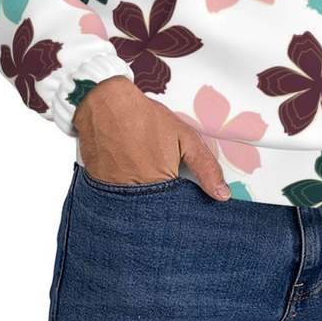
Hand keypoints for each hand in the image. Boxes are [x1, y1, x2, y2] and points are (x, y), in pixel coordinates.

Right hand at [72, 76, 230, 200]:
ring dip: (143, 200)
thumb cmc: (144, 118)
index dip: (183, 207)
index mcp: (160, 186)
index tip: (186, 202)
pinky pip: (116, 201)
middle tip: (163, 182)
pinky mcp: (99, 189)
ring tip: (143, 173)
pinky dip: (124, 192)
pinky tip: (127, 173)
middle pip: (155, 216)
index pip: (177, 215)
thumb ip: (205, 167)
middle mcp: (135, 197)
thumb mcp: (185, 137)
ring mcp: (114, 195)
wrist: (105, 104)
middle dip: (163, 206)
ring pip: (135, 210)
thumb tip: (222, 195)